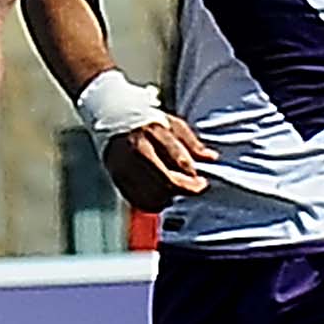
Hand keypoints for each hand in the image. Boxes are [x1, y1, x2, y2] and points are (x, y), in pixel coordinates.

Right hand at [92, 107, 206, 207]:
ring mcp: (124, 165)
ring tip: (176, 192)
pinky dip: (150, 203)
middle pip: (165, 180)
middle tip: (195, 188)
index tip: (201, 181)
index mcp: (152, 133)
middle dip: (184, 188)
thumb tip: (211, 158)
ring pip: (150, 194)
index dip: (193, 176)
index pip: (178, 161)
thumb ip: (192, 143)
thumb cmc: (146, 122)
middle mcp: (137, 150)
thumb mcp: (173, 125)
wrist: (112, 119)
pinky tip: (160, 198)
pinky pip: (135, 199)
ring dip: (168, 198)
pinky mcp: (116, 177)